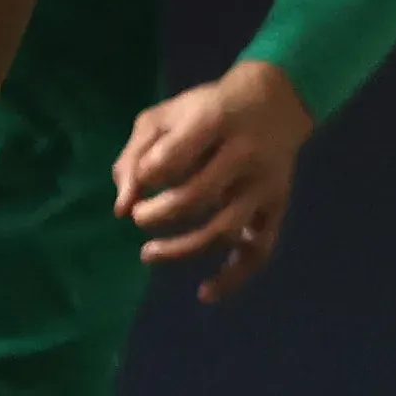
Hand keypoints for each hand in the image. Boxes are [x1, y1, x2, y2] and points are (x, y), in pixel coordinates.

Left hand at [113, 60, 313, 304]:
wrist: (275, 101)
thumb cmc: (208, 109)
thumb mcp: (165, 116)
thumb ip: (135, 155)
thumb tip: (120, 207)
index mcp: (214, 122)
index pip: (174, 157)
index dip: (148, 174)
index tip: (141, 179)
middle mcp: (244, 155)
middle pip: (197, 196)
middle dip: (158, 214)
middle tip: (138, 217)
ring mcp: (263, 186)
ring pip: (224, 229)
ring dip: (181, 249)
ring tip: (148, 253)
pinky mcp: (275, 208)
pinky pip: (258, 251)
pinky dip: (233, 277)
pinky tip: (204, 293)